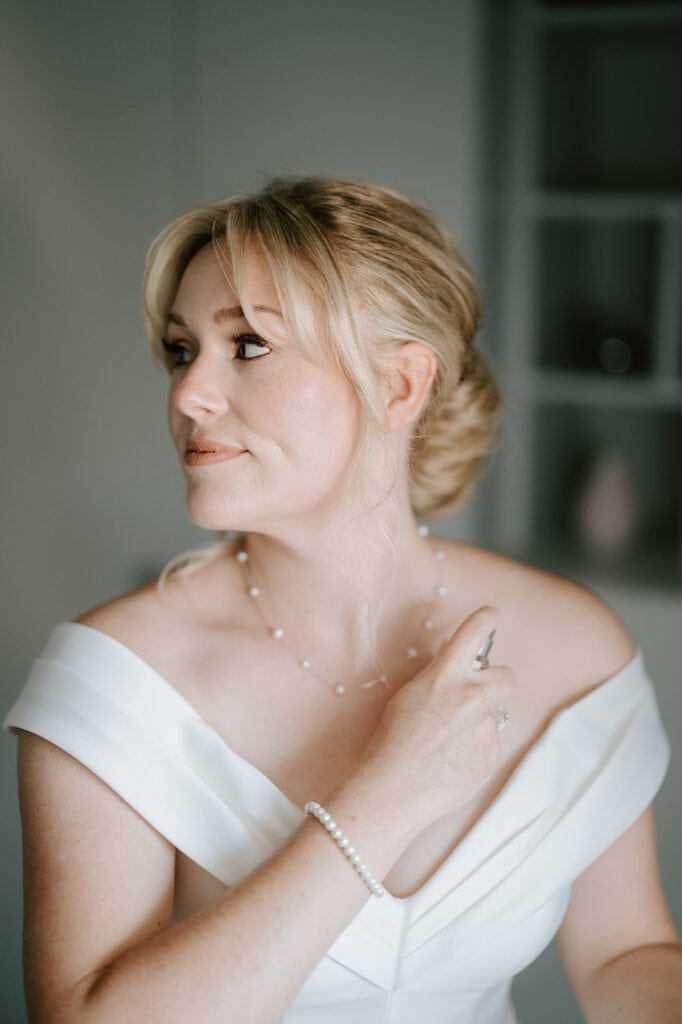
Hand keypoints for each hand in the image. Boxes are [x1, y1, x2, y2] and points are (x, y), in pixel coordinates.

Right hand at [349, 605, 512, 834]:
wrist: (396, 789)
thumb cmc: (393, 741)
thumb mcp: (410, 695)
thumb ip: (440, 677)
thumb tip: (458, 668)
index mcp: (446, 674)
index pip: (475, 631)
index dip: (487, 618)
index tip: (491, 615)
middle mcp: (473, 695)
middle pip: (506, 675)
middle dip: (493, 683)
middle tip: (471, 697)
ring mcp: (486, 726)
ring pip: (496, 713)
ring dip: (480, 719)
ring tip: (450, 740)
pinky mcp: (493, 754)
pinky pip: (492, 741)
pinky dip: (477, 746)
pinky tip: (453, 758)